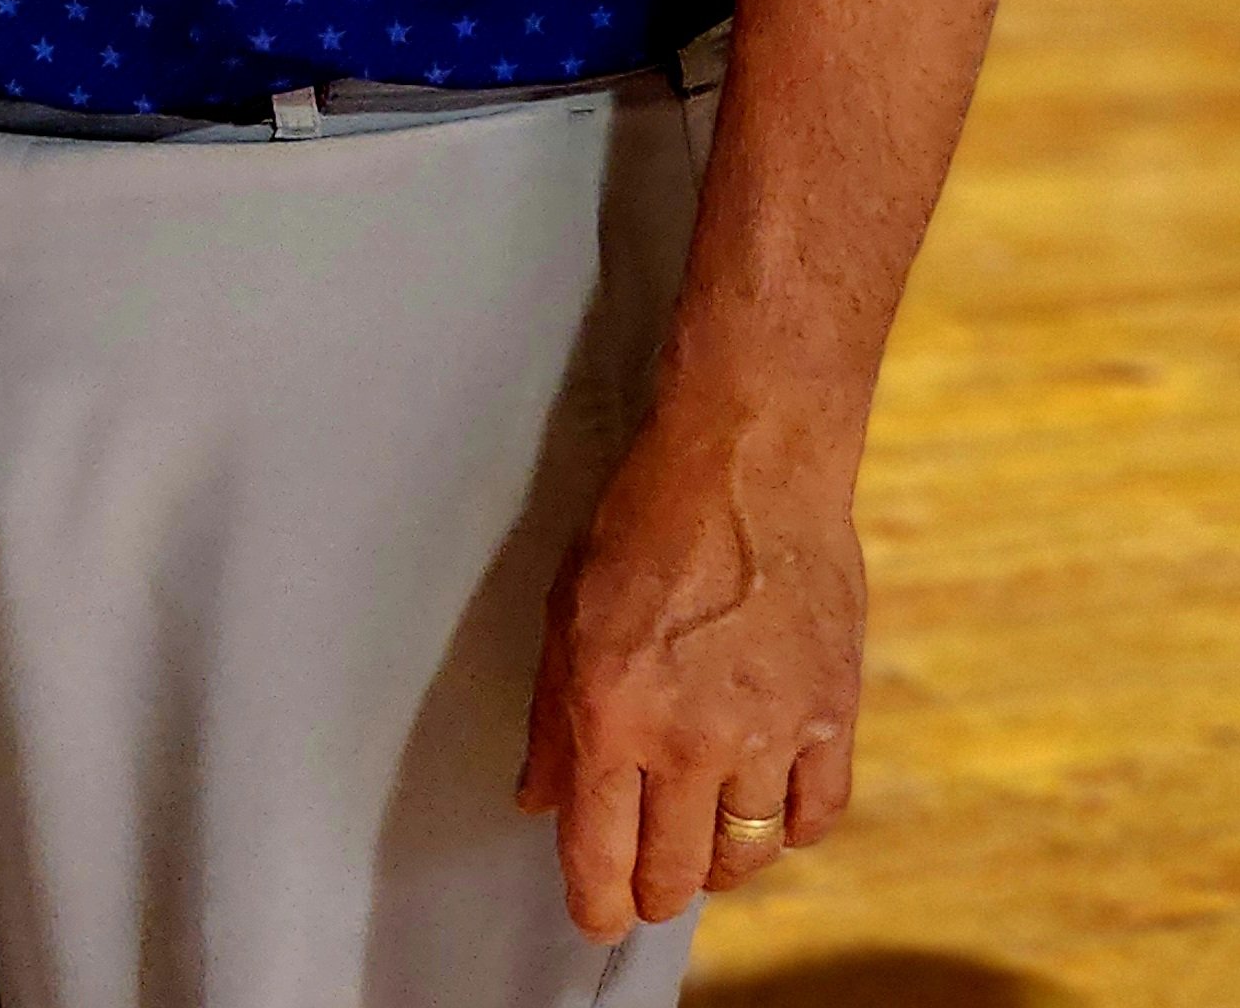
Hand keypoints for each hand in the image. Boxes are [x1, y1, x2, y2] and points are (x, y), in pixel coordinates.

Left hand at [517, 398, 864, 937]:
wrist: (749, 457)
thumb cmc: (649, 517)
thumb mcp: (567, 608)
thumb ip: (550, 717)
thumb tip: (540, 800)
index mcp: (611, 715)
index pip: (598, 860)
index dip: (595, 905)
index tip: (598, 913)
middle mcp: (689, 741)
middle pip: (672, 876)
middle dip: (652, 888)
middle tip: (649, 873)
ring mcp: (768, 733)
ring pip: (744, 860)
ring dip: (719, 863)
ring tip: (706, 837)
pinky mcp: (831, 713)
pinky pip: (816, 818)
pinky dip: (790, 828)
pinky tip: (769, 803)